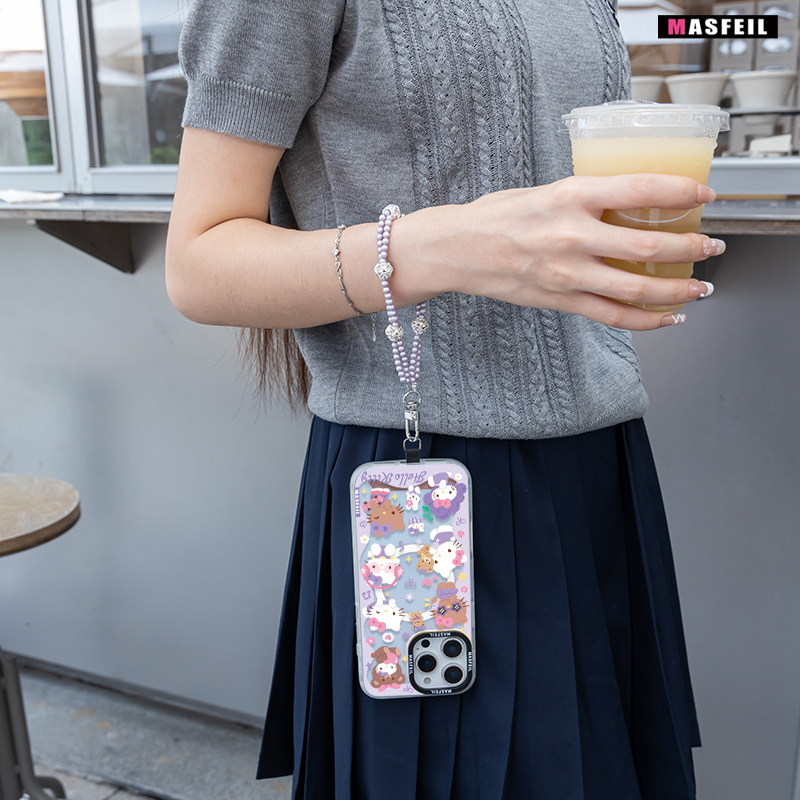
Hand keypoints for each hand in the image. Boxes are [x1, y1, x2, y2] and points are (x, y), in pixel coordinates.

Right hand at [423, 173, 721, 329]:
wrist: (457, 249)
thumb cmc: (497, 215)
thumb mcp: (546, 190)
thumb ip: (587, 198)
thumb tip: (629, 203)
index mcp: (571, 195)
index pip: (641, 189)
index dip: (682, 192)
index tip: (705, 195)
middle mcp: (572, 235)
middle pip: (648, 246)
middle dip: (691, 248)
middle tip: (712, 245)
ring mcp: (567, 273)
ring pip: (636, 289)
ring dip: (678, 289)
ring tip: (701, 287)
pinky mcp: (560, 300)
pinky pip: (612, 316)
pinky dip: (647, 321)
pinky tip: (669, 318)